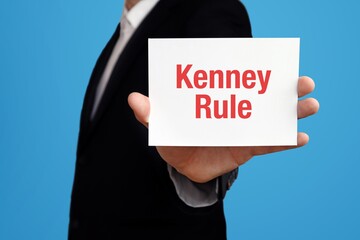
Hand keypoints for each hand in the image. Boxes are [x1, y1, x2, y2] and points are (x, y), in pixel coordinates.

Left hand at [128, 76, 319, 182]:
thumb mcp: (161, 126)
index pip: (236, 80)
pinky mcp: (248, 148)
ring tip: (311, 105)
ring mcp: (243, 128)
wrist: (183, 166)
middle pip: (263, 96)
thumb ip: (150, 113)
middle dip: (284, 88)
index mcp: (216, 99)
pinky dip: (285, 140)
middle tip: (303, 81)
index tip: (272, 61)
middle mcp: (234, 110)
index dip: (253, 71)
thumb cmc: (173, 140)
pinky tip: (301, 137)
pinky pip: (269, 144)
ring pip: (272, 117)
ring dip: (292, 111)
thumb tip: (135, 99)